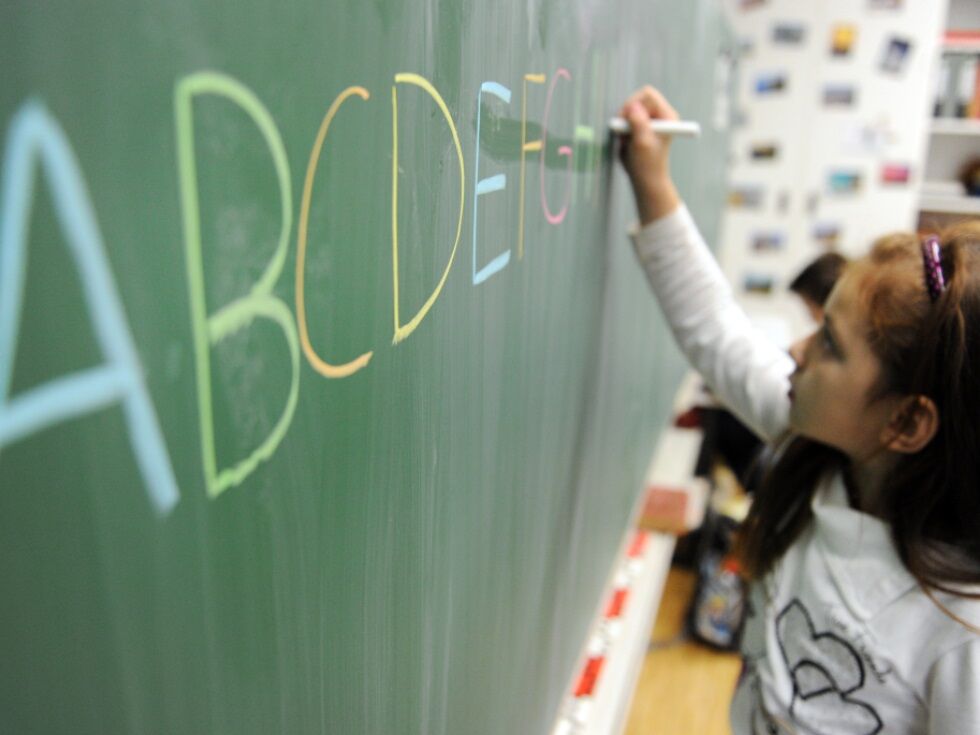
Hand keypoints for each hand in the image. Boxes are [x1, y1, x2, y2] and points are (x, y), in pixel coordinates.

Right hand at [618, 86, 680, 224]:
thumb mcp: (642, 143)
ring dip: (624, 122)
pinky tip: (626, 139)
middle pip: (638, 99)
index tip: (627, 119)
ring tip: (627, 138)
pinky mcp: (640, 126)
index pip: (648, 95)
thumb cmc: (647, 164)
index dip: (634, 104)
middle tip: (624, 129)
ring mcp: (650, 120)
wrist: (645, 178)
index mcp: (667, 116)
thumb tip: (632, 106)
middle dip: (627, 113)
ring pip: (630, 108)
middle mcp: (660, 115)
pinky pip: (626, 118)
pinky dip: (622, 127)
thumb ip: (639, 122)